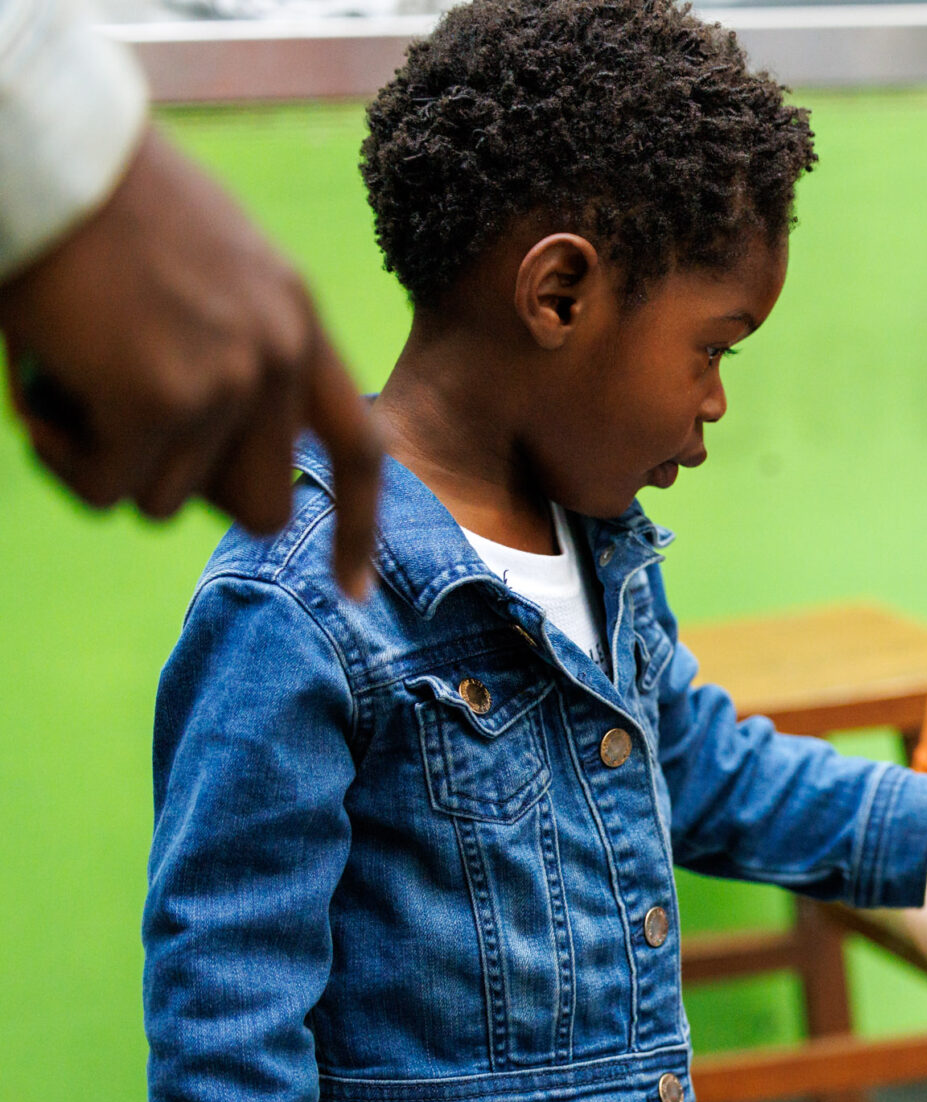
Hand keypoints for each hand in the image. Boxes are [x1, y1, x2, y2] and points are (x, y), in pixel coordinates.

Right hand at [0, 127, 381, 597]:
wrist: (48, 155)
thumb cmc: (102, 203)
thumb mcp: (208, 270)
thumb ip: (234, 352)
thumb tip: (218, 454)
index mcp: (298, 322)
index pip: (359, 448)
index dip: (357, 527)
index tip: (352, 592)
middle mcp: (279, 359)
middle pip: (260, 507)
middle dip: (190, 489)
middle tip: (124, 429)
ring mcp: (226, 385)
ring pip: (166, 501)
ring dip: (105, 457)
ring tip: (69, 373)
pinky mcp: (158, 405)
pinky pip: (104, 490)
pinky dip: (61, 456)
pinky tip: (40, 386)